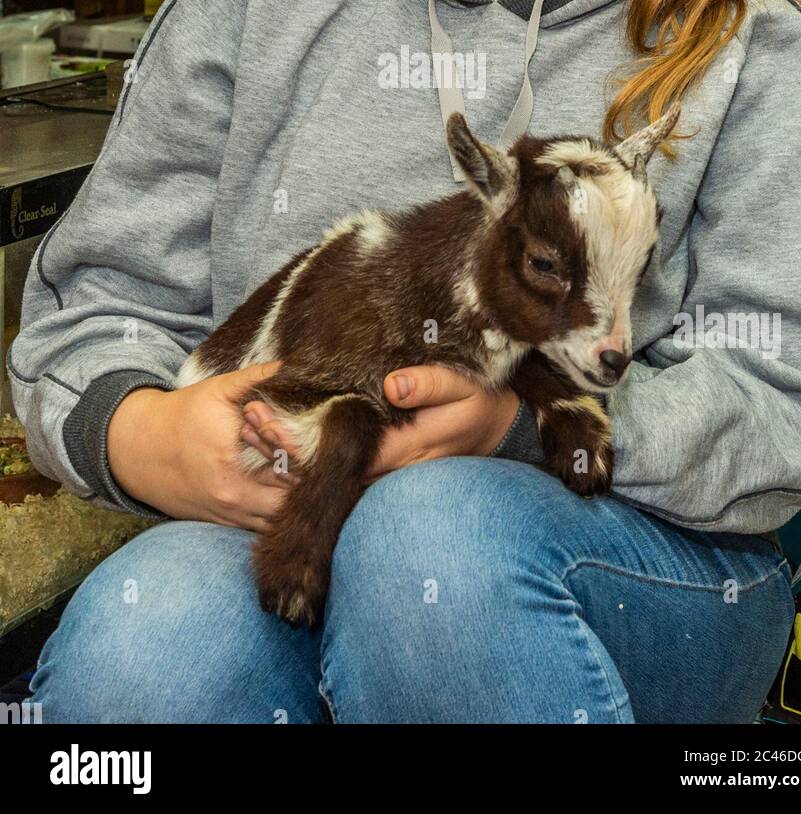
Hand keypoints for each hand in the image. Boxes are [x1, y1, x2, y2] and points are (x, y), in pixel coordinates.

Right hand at [106, 359, 295, 532]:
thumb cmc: (182, 415)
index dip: (307, 456)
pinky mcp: (222, 523)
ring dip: (292, 502)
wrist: (138, 449)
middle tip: (309, 458)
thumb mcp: (217, 390)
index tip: (308, 439)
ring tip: (295, 473)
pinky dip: (274, 513)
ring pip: (278, 522)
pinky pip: (260, 528)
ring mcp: (228, 515)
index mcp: (233, 464)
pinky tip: (278, 489)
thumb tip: (291, 365)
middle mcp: (232, 497)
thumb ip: (256, 377)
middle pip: (291, 503)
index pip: (292, 471)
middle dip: (305, 482)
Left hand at [242, 366, 519, 484]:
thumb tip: (392, 385)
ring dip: (292, 451)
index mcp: (403, 450)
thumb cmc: (477, 403)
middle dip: (287, 448)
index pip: (342, 454)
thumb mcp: (462, 387)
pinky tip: (279, 432)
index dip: (304, 442)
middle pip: (327, 468)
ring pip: (328, 470)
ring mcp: (384, 472)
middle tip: (249, 420)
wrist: (494, 429)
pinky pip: (339, 466)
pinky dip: (308, 453)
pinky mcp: (382, 467)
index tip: (269, 423)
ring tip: (253, 423)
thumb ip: (430, 385)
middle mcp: (387, 469)